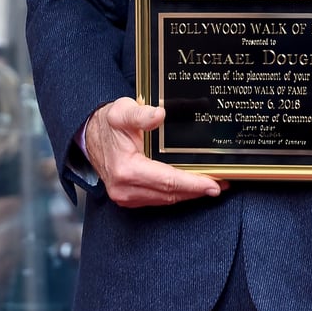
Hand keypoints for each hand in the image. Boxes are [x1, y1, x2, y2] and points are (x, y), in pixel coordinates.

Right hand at [85, 97, 228, 207]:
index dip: (193, 183)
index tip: (214, 184)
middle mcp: (125, 188)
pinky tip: (190, 187)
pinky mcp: (129, 197)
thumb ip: (141, 114)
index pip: (168, 181)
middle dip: (197, 190)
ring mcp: (126, 196)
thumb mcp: (123, 111)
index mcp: (127, 170)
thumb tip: (160, 114)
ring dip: (188, 193)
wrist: (90, 135)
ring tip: (212, 185)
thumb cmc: (109, 123)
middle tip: (221, 184)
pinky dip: (175, 193)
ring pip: (165, 199)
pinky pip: (158, 198)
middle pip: (169, 194)